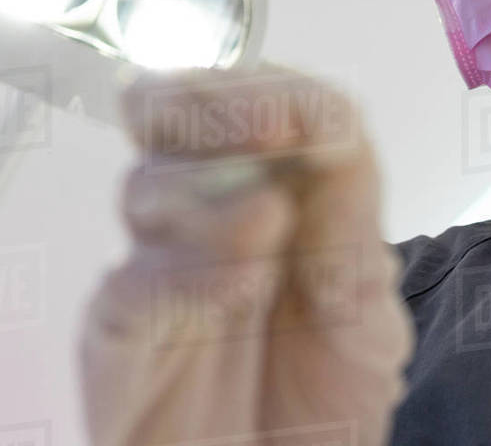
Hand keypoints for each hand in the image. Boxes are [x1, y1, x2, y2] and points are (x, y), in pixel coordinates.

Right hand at [78, 66, 414, 445]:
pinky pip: (130, 284)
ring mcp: (159, 267)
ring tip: (270, 226)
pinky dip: (185, 273)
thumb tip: (337, 136)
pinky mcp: (120, 336)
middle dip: (218, 103)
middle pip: (171, 111)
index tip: (323, 119)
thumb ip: (355, 227)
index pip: (260, 100)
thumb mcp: (370, 313)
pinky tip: (239, 287)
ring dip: (212, 193)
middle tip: (272, 128)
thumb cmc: (328, 398)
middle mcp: (207, 213)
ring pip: (148, 185)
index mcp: (276, 188)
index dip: (286, 92)